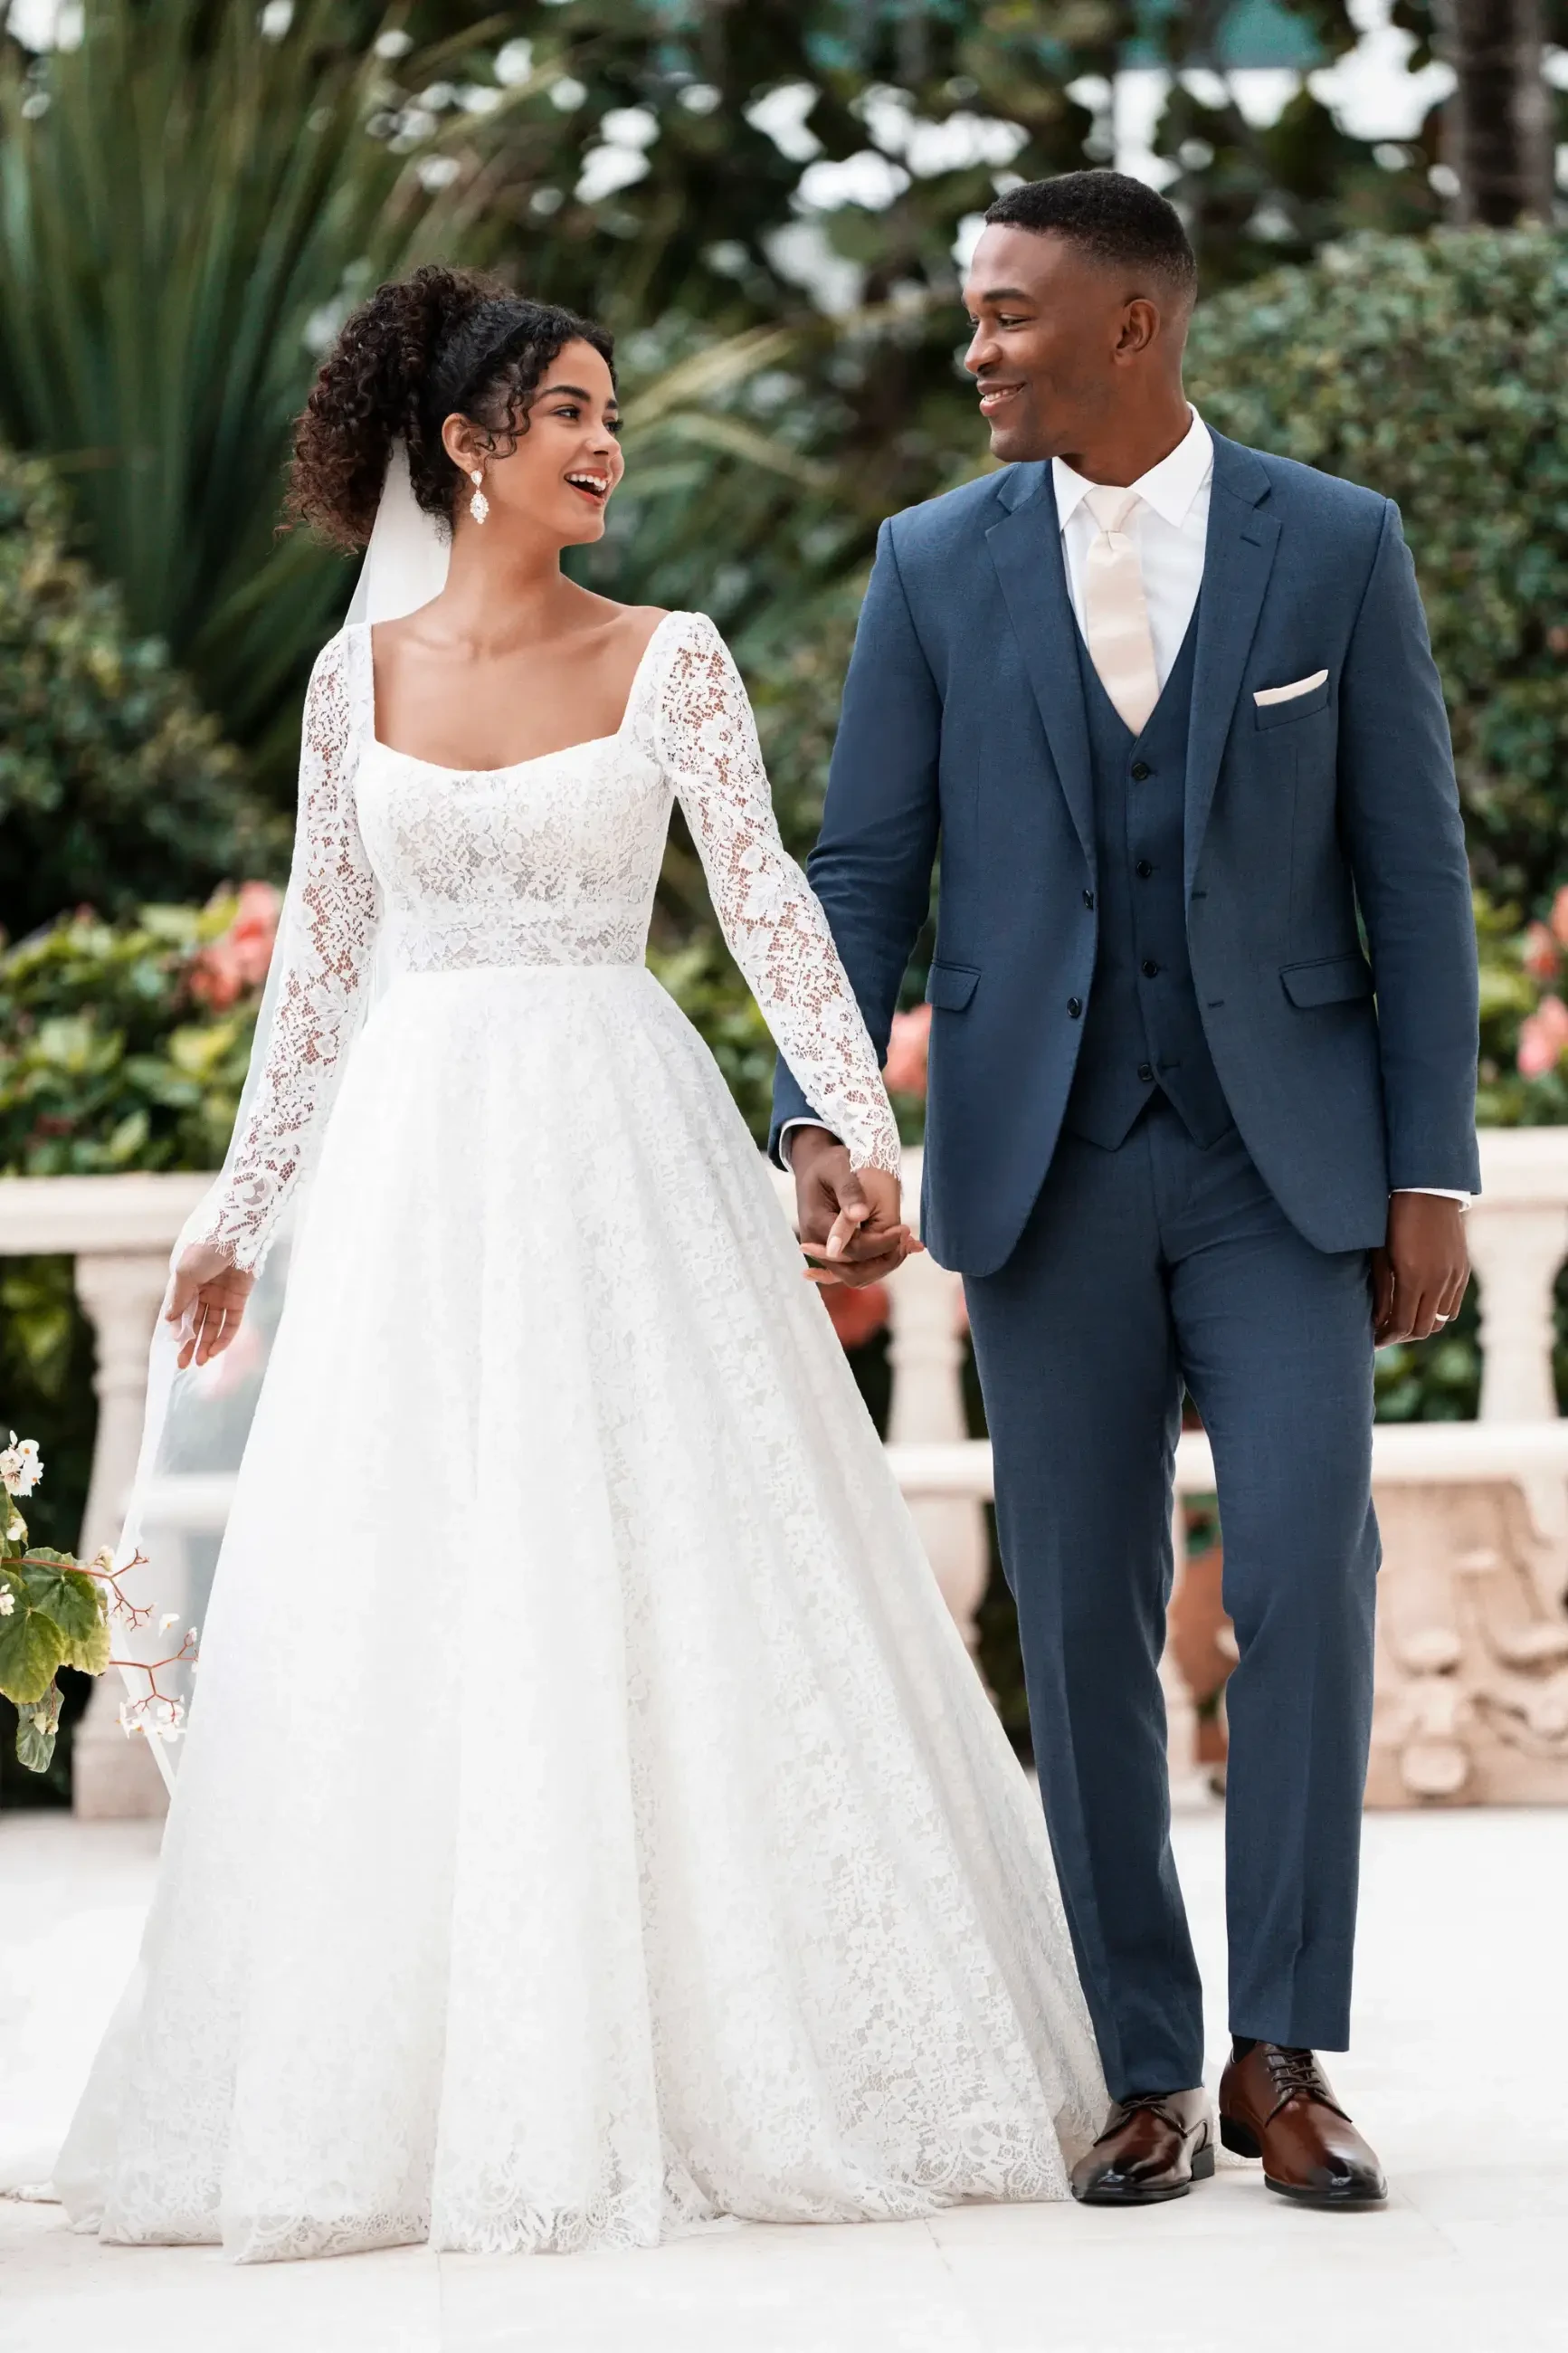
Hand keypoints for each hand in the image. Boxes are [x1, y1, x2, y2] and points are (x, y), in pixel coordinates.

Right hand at [165, 1244, 255, 1369]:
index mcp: (187, 1284)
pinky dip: (224, 1337)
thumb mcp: (185, 1273)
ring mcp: (222, 1295)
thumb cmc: (206, 1250)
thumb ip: (179, 1298)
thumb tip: (169, 1321)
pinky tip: (215, 1351)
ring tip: (199, 1362)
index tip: (175, 1347)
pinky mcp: (240, 1298)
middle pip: (196, 1323)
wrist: (237, 1235)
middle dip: (189, 1344)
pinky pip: (231, 1322)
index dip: (178, 1331)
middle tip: (183, 1365)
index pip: (180, 1313)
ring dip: (206, 1344)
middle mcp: (204, 1291)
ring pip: (213, 1326)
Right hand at [787, 1125, 921, 1288]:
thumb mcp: (839, 1169)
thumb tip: (861, 1215)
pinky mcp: (834, 1253)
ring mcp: (823, 1253)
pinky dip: (877, 1264)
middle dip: (885, 1261)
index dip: (883, 1243)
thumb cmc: (828, 1165)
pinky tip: (902, 1252)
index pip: (854, 1250)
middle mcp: (817, 1245)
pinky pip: (854, 1269)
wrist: (815, 1167)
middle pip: (854, 1273)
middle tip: (909, 1241)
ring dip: (884, 1264)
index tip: (905, 1229)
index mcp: (817, 1225)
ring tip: (909, 1244)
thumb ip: (850, 1193)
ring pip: (857, 1276)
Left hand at [1372, 1194, 1468, 1346]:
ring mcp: (1454, 1277)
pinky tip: (1420, 1304)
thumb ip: (1382, 1290)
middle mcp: (1439, 1281)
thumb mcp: (1380, 1254)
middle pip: (1423, 1329)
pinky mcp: (1463, 1271)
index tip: (1373, 1340)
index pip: (1403, 1326)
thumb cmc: (1394, 1218)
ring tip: (1401, 1319)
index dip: (1387, 1338)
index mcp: (1414, 1278)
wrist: (1428, 1191)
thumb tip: (1377, 1321)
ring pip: (1440, 1321)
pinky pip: (1452, 1305)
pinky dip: (1437, 1312)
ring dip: (1421, 1325)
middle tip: (1384, 1333)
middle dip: (1401, 1336)